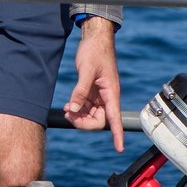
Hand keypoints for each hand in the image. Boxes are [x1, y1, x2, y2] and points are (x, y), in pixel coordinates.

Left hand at [61, 19, 124, 150]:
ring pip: (91, 115)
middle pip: (99, 120)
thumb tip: (75, 109)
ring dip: (79, 116)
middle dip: (84, 122)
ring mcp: (100, 94)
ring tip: (67, 109)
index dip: (117, 134)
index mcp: (111, 92)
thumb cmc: (95, 51)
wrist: (94, 38)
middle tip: (70, 115)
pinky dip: (77, 108)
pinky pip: (86, 107)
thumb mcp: (86, 70)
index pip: (115, 118)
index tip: (119, 148)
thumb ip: (81, 91)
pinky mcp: (92, 91)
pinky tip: (69, 105)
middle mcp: (107, 96)